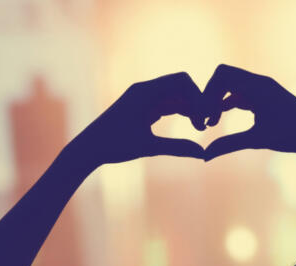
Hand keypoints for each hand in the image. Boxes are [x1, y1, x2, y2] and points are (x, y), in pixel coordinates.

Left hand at [69, 73, 207, 165]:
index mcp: (145, 92)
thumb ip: (178, 148)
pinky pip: (169, 103)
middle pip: (182, 86)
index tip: (203, 120)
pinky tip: (191, 126)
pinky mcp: (144, 107)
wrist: (88, 149)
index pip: (182, 82)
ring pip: (177, 95)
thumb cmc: (114, 146)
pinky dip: (182, 111)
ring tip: (200, 128)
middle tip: (206, 124)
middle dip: (197, 101)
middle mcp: (145, 90)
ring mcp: (145, 97)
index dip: (198, 98)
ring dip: (191, 107)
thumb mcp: (149, 148)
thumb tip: (204, 154)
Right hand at [202, 65, 295, 159]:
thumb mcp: (258, 140)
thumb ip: (229, 145)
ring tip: (211, 123)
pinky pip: (240, 94)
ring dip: (218, 100)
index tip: (205, 116)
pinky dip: (228, 104)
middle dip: (210, 95)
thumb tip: (204, 156)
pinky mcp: (265, 97)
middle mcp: (260, 82)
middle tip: (204, 118)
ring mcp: (263, 88)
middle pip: (223, 76)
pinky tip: (220, 120)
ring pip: (231, 85)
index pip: (221, 75)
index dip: (207, 93)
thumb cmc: (293, 136)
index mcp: (258, 86)